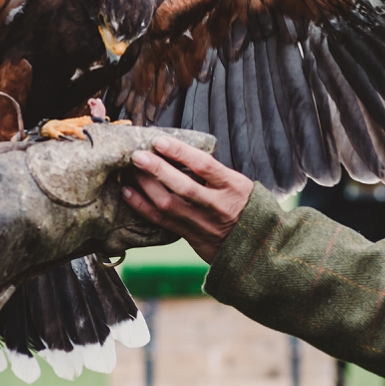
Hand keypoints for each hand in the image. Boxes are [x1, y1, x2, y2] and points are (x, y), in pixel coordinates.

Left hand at [123, 136, 253, 262]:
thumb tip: (177, 151)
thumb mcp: (238, 183)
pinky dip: (142, 206)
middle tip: (137, 155)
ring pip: (169, 205)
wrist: (255, 245)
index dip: (181, 152)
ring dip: (146, 186)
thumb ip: (212, 171)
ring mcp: (203, 223)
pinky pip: (162, 221)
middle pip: (183, 186)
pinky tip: (128, 193)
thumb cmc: (243, 205)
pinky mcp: (190, 236)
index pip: (204, 165)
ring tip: (131, 170)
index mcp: (232, 186)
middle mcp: (217, 205)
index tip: (160, 140)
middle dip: (157, 169)